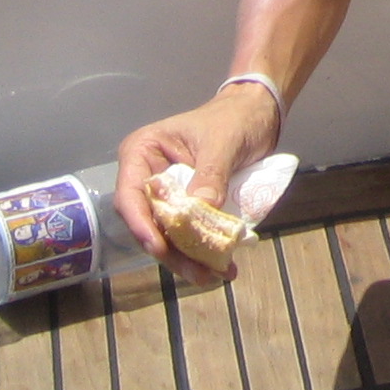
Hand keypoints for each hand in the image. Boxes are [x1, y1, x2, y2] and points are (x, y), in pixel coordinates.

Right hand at [115, 81, 280, 285]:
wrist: (258, 114)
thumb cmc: (235, 118)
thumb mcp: (223, 142)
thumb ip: (211, 174)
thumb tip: (201, 208)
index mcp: (143, 152)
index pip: (131, 194)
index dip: (141, 224)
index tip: (159, 247)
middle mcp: (147, 176)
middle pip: (149, 222)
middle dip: (172, 250)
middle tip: (198, 272)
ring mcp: (167, 194)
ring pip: (168, 234)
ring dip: (189, 258)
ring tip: (214, 275)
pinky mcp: (186, 207)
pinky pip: (187, 234)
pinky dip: (202, 251)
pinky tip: (220, 267)